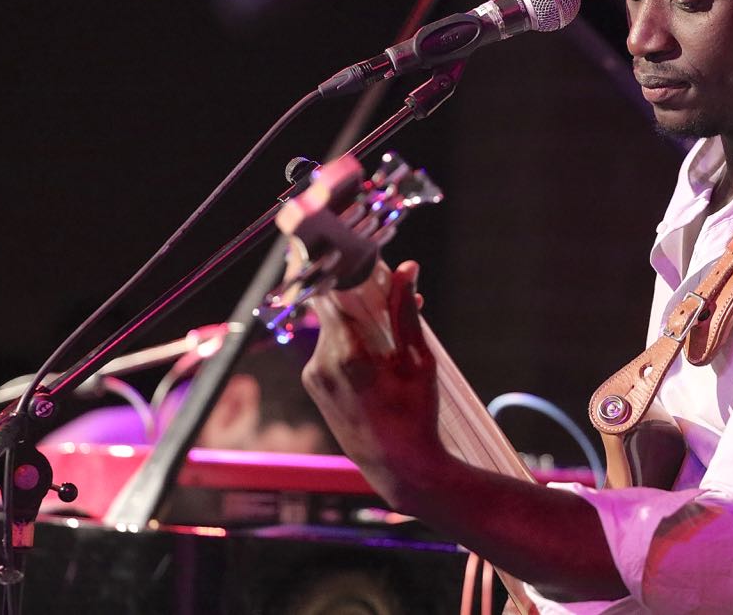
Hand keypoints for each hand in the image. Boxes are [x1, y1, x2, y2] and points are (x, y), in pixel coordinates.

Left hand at [301, 259, 446, 507]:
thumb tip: (407, 270)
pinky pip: (329, 349)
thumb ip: (406, 312)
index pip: (333, 291)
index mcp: (347, 352)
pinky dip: (349, 343)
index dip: (349, 272)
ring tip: (390, 337)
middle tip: (389, 297)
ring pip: (331, 328)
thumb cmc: (415, 416)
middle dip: (359, 299)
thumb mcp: (418, 361)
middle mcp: (321, 361)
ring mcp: (313, 375)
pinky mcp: (314, 385)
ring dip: (356, 322)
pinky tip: (377, 357)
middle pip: (332, 308)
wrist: (398, 469)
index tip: (368, 263)